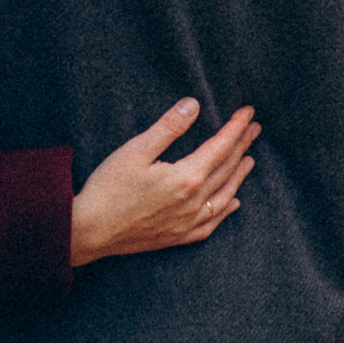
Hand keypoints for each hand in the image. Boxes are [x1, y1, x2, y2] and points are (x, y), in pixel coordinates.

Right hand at [70, 100, 259, 266]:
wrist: (88, 231)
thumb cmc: (108, 188)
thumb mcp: (136, 150)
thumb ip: (168, 127)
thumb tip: (194, 105)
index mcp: (186, 178)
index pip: (221, 147)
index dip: (236, 128)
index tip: (248, 113)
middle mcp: (193, 202)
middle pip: (226, 169)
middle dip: (242, 146)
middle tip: (255, 129)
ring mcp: (186, 223)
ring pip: (224, 197)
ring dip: (238, 177)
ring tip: (249, 161)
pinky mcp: (176, 237)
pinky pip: (210, 224)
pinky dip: (225, 211)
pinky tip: (232, 203)